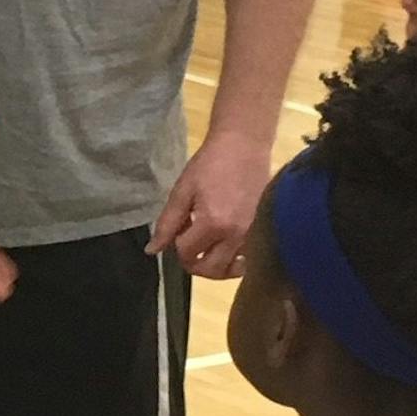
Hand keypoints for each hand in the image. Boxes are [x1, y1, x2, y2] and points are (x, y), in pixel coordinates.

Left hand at [150, 132, 269, 277]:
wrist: (244, 145)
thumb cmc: (210, 163)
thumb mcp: (183, 190)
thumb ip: (167, 223)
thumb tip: (152, 250)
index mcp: (213, 223)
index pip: (188, 254)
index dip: (176, 249)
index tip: (177, 235)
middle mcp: (236, 235)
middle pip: (212, 270)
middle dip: (195, 265)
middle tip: (189, 250)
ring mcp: (253, 234)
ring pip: (233, 268)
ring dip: (217, 266)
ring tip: (208, 250)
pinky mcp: (264, 230)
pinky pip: (249, 257)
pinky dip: (236, 259)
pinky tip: (226, 244)